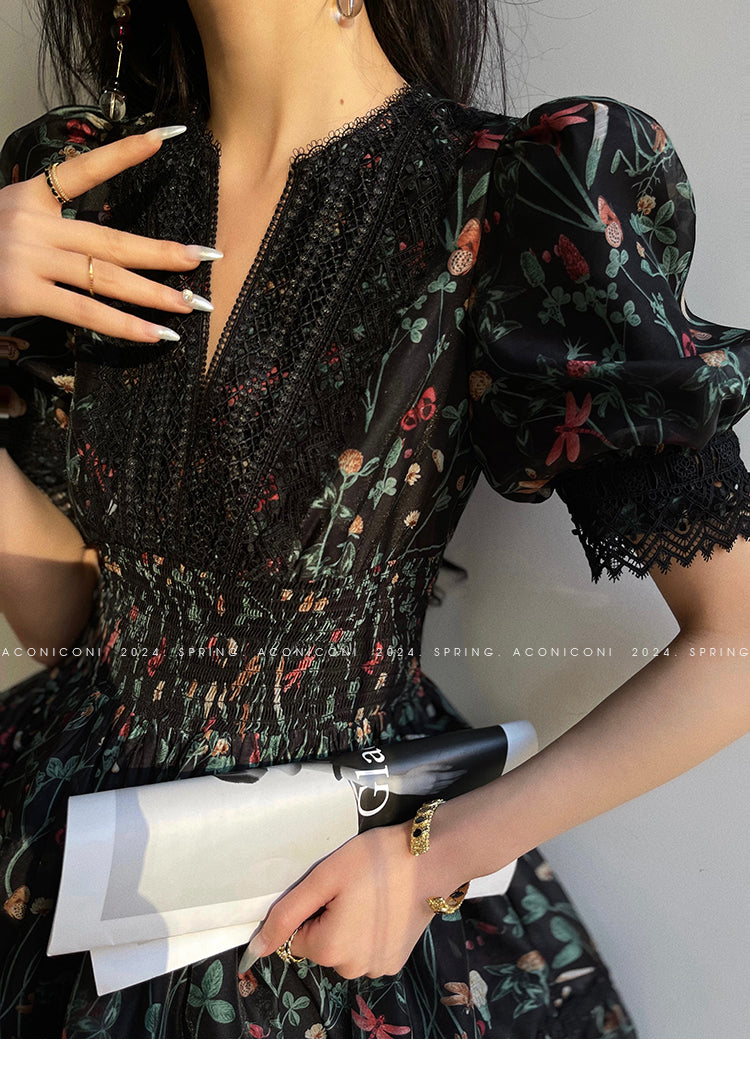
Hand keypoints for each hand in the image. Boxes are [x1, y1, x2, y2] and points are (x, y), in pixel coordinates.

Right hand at [0, 124, 219, 343]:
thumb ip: (49, 224)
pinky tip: (154, 336)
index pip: (86, 169)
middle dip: (164, 252)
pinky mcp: (24, 293)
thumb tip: (97, 248)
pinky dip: (124, 327)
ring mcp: (29, 258)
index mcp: (30, 196)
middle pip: (113, 239)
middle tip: (206, 256)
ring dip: (154, 293)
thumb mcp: (8, 218)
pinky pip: (85, 313)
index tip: (169, 138)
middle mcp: (33, 223)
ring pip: (106, 277)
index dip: (127, 153)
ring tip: (191, 303)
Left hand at [241, 821, 467, 980]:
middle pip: (321, 945)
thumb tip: (255, 950)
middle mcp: (351, 970)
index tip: (335, 888)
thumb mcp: (323, 878)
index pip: (298, 935)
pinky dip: (371, 934)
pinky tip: (386, 909)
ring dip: (350, 928)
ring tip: (372, 897)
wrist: (430, 860)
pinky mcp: (395, 962)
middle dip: (329, 919)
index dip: (313, 908)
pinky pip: (367, 951)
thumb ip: (287, 914)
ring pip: (344, 949)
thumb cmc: (374, 861)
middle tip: (354, 889)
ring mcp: (376, 969)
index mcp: (328, 949)